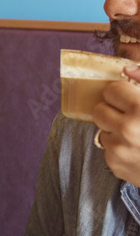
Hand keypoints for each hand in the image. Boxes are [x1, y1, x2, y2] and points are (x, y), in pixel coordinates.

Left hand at [94, 65, 139, 184]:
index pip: (110, 90)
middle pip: (99, 109)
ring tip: (138, 134)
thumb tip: (127, 70)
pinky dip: (119, 147)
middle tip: (131, 116)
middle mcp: (127, 130)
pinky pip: (107, 149)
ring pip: (102, 130)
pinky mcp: (115, 165)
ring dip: (115, 129)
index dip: (121, 93)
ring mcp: (119, 150)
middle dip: (113, 111)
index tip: (131, 97)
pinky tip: (138, 149)